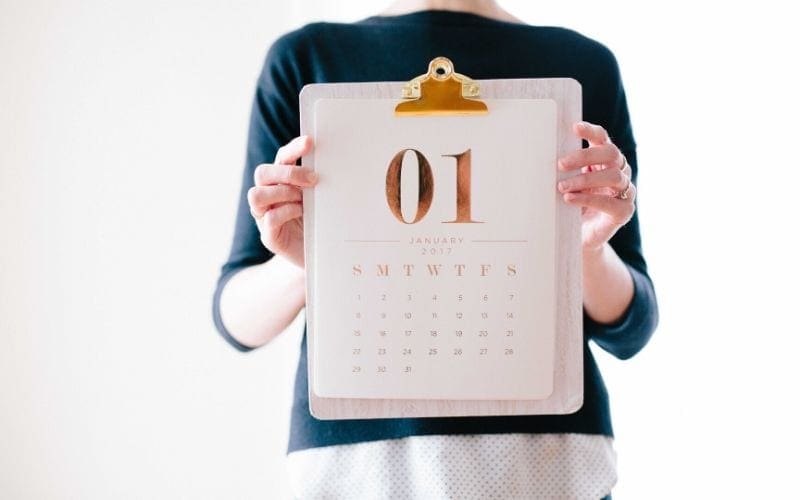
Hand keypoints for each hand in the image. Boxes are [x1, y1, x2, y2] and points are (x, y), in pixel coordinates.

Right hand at [247, 135, 317, 267]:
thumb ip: (319, 184)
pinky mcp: (269, 236)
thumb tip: (335, 165)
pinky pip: (268, 219)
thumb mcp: (321, 201)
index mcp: (281, 183)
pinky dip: (285, 212)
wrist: (319, 258)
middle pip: (263, 173)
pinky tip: (301, 213)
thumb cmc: (320, 224)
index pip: (282, 158)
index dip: (293, 149)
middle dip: (288, 172)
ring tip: (303, 199)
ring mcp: (264, 216)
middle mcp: (268, 196)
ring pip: (256, 194)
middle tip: (314, 179)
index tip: (310, 142)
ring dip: (282, 192)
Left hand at [557, 121, 635, 253]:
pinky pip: (611, 202)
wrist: (577, 237)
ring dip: (584, 180)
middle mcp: (620, 172)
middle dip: (585, 156)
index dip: (591, 131)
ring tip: (561, 186)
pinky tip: (570, 199)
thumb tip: (541, 152)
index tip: (574, 127)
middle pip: (611, 153)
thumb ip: (563, 169)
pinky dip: (588, 199)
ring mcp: (625, 192)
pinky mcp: (624, 212)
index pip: (603, 139)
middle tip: (560, 164)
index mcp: (605, 160)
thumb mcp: (565, 182)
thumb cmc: (570, 205)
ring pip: (614, 176)